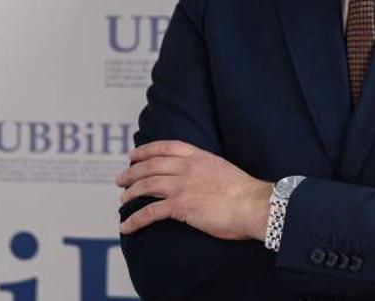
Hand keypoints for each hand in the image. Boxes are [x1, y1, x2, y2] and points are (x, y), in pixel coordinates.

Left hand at [115, 140, 272, 239]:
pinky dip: (134, 219)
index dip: (145, 150)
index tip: (133, 156)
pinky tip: (125, 226)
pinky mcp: (180, 206)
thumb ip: (207, 170)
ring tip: (122, 200)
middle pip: (150, 166)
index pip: (165, 148)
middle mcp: (186, 168)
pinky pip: (149, 212)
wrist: (254, 204)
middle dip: (132, 172)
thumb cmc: (246, 193)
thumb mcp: (223, 170)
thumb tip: (200, 179)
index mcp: (198, 156)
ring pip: (146, 185)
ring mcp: (181, 186)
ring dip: (130, 193)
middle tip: (120, 179)